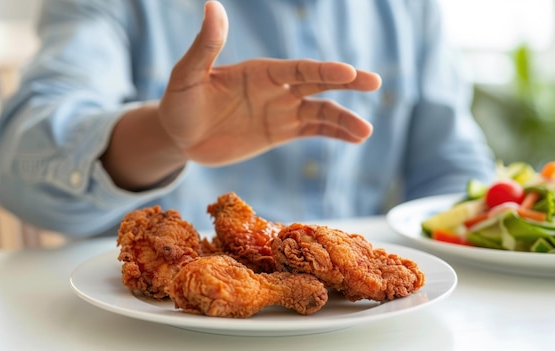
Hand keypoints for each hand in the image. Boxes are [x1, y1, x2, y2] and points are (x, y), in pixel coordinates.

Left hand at [157, 1, 381, 165]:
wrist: (180, 136)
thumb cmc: (180, 102)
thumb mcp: (187, 74)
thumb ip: (205, 45)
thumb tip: (213, 5)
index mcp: (259, 71)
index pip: (297, 69)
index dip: (322, 70)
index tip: (347, 72)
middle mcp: (276, 88)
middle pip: (318, 82)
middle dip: (346, 82)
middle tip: (374, 82)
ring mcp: (280, 110)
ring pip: (320, 111)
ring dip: (343, 118)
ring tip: (365, 130)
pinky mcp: (280, 132)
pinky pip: (311, 131)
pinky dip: (333, 133)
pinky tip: (354, 137)